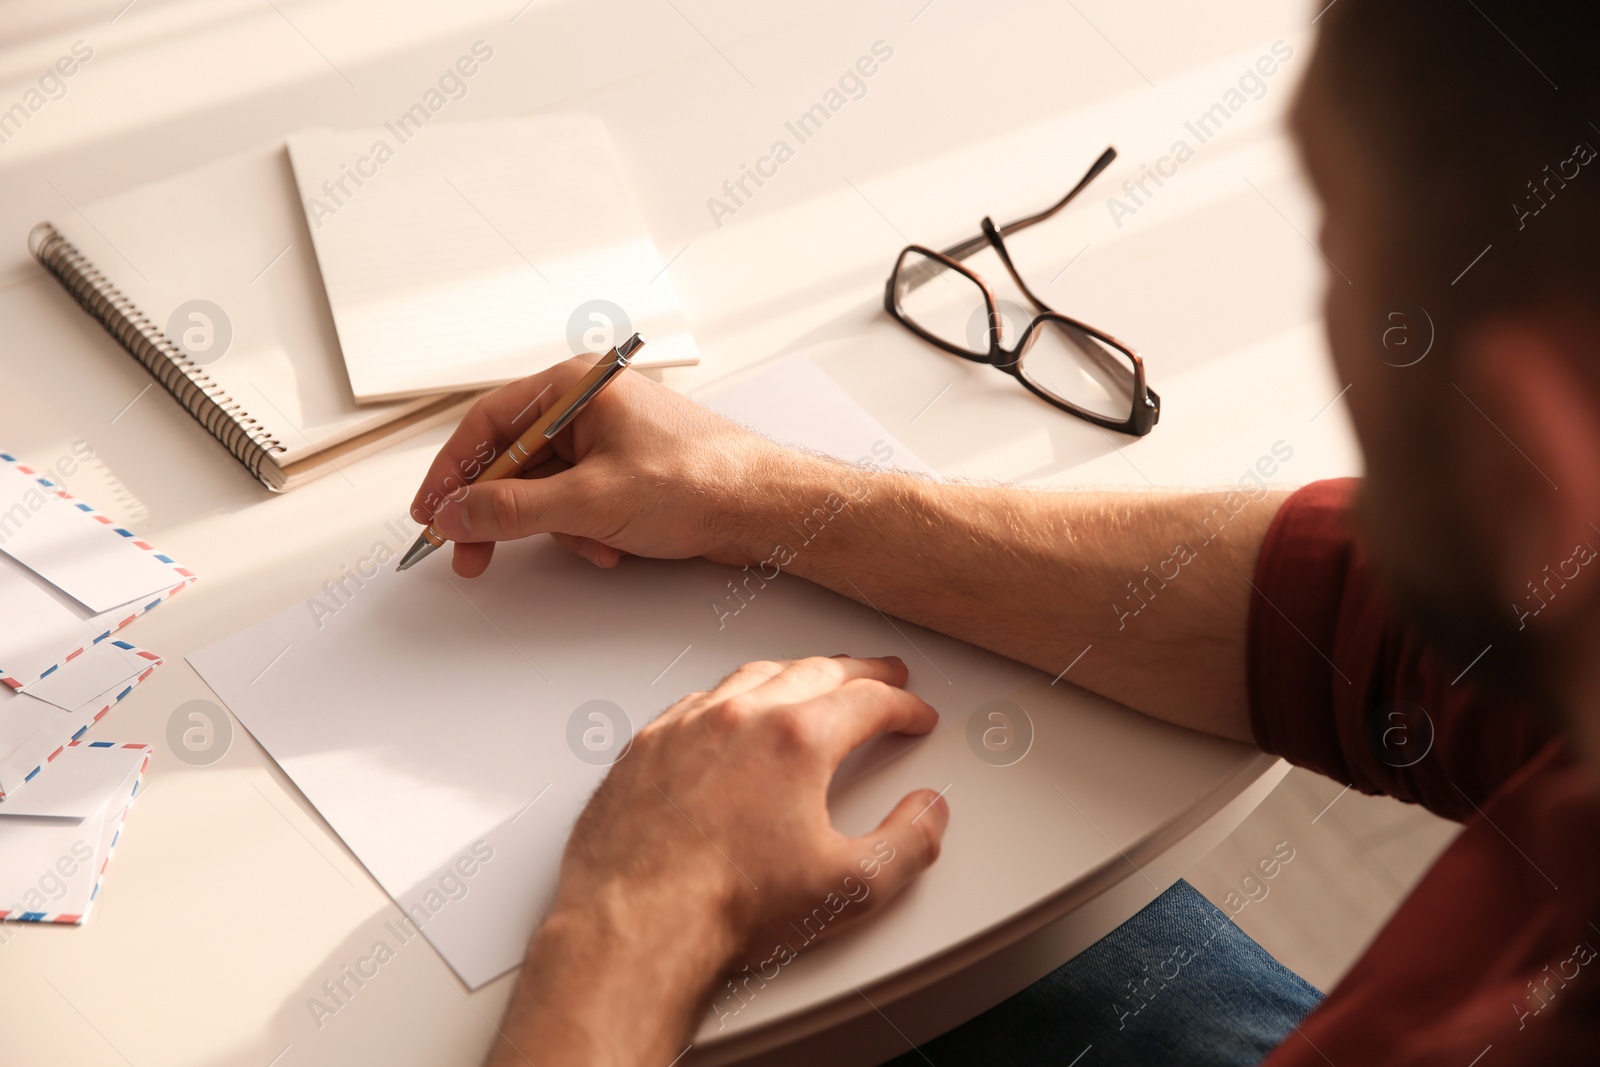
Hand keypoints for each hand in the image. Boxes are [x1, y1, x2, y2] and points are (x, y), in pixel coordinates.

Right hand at [410, 359, 803, 577]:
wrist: (767, 508)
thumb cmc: (702, 480)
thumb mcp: (590, 501)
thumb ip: (513, 510)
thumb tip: (457, 513)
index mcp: (576, 386)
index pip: (487, 424)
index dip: (451, 472)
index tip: (430, 513)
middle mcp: (589, 404)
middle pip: (513, 460)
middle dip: (503, 514)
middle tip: (473, 554)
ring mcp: (609, 438)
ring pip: (546, 490)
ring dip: (560, 529)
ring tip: (595, 545)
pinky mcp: (626, 471)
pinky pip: (579, 502)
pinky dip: (587, 531)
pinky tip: (615, 547)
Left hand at [491, 655, 950, 1065]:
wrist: (634, 925)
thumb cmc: (725, 907)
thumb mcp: (850, 889)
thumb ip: (907, 845)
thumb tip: (928, 813)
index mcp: (796, 740)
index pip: (869, 702)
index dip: (904, 707)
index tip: (916, 715)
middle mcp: (740, 717)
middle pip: (816, 672)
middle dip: (860, 672)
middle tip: (883, 676)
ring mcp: (687, 725)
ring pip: (756, 675)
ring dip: (798, 672)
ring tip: (818, 678)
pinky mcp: (646, 745)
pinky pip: (700, 699)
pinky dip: (735, 694)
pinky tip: (736, 708)